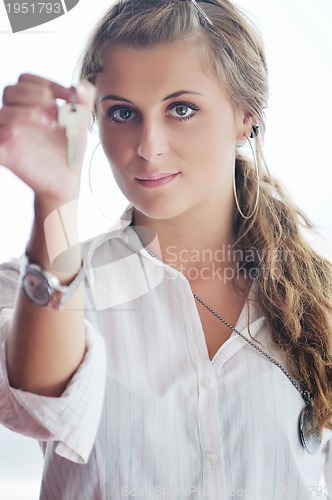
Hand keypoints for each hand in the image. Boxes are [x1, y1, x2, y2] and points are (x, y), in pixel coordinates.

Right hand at [0, 74, 95, 206]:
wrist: (67, 179)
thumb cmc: (69, 148)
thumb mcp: (81, 122)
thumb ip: (84, 100)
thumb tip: (79, 86)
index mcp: (31, 104)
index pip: (26, 80)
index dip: (47, 83)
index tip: (69, 96)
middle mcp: (17, 115)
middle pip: (11, 91)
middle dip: (36, 95)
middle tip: (58, 112)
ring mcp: (9, 134)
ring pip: (3, 113)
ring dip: (26, 113)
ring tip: (50, 124)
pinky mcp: (6, 154)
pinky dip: (1, 133)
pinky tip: (15, 134)